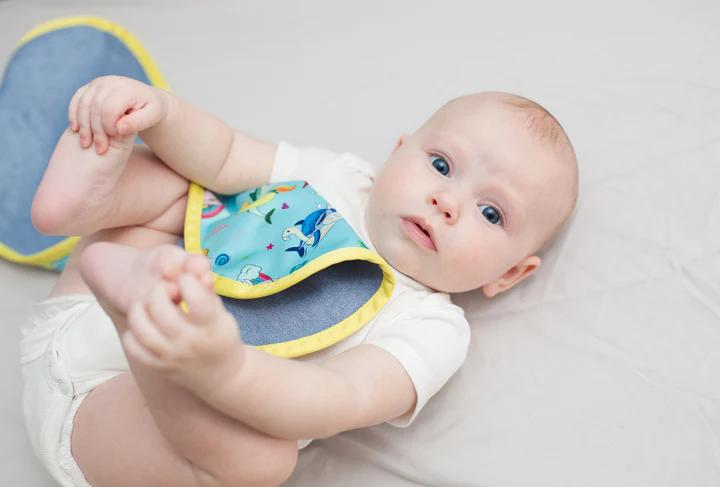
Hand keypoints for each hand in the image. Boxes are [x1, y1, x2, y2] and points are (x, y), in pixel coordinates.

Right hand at [68, 75, 168, 154]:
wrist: (148, 97)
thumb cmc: (152, 110)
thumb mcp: (152, 117)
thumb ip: (138, 123)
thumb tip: (119, 128)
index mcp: (126, 89)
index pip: (109, 109)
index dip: (109, 127)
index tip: (114, 141)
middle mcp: (111, 82)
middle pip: (95, 107)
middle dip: (95, 130)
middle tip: (99, 149)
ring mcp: (98, 83)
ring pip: (83, 104)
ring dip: (82, 125)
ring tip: (86, 144)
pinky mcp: (91, 86)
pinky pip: (77, 100)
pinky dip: (74, 115)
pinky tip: (76, 130)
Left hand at [123, 273, 245, 393]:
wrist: (222, 377)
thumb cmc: (222, 337)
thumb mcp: (223, 315)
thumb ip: (207, 292)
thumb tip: (197, 269)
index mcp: (211, 326)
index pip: (194, 296)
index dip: (187, 280)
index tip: (186, 280)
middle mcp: (190, 342)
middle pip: (162, 309)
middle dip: (160, 290)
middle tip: (164, 288)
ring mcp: (171, 356)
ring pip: (142, 328)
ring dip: (140, 309)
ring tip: (148, 304)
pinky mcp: (157, 366)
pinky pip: (134, 347)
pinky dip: (133, 332)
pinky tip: (143, 325)